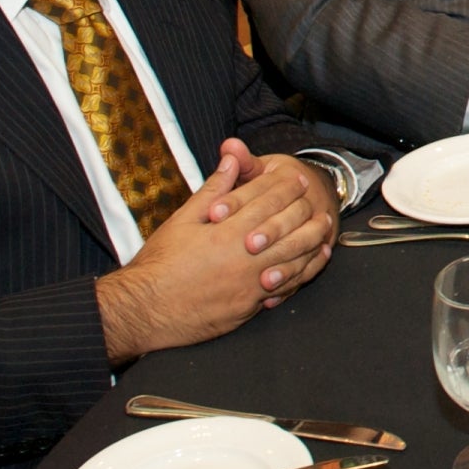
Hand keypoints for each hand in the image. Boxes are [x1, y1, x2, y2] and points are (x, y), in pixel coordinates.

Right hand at [95, 143, 336, 363]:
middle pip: (289, 229)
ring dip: (312, 242)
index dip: (287, 188)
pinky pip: (283, 289)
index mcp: (229, 232)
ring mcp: (249, 286)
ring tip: (324, 231)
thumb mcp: (182, 219)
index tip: (299, 179)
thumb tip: (231, 158)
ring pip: (294, 260)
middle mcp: (245, 258)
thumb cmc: (159, 263)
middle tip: (319, 202)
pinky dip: (301, 274)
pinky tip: (310, 265)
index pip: (268, 202)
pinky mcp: (248, 308)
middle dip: (307, 212)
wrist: (144, 310)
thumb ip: (214, 189)